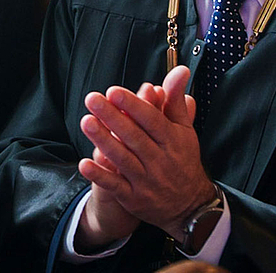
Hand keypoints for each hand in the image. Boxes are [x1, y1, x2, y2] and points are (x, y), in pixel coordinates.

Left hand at [78, 66, 215, 239]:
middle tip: (92, 99)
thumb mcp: (184, 130)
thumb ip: (175, 100)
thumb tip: (180, 69)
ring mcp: (146, 181)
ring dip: (104, 141)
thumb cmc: (182, 160)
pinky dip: (100, 175)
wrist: (191, 207)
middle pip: (134, 137)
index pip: (152, 121)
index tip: (114, 91)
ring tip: (86, 122)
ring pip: (123, 159)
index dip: (133, 106)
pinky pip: (115, 186)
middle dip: (113, 118)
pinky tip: (84, 163)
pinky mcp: (134, 198)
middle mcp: (160, 160)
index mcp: (172, 141)